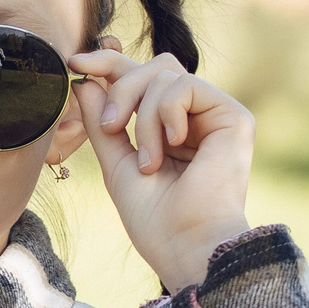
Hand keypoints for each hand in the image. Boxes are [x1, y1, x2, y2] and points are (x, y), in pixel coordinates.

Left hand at [65, 49, 252, 292]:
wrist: (184, 245)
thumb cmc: (154, 220)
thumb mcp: (116, 165)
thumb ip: (103, 124)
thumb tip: (83, 80)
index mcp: (172, 129)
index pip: (143, 78)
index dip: (110, 64)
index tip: (74, 62)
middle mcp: (197, 118)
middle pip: (154, 67)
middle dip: (121, 86)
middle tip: (110, 125)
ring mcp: (217, 115)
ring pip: (166, 74)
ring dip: (142, 115)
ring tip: (147, 160)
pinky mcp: (234, 117)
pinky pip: (184, 86)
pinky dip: (164, 113)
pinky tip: (169, 146)